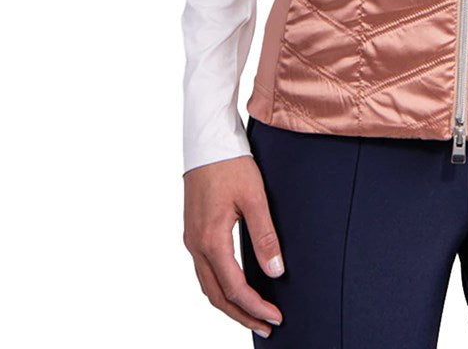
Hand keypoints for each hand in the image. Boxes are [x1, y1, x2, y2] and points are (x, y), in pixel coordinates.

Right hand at [183, 155, 284, 338]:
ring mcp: (191, 238)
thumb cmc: (231, 164)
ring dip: (229, 303)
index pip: (234, 288)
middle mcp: (196, 245)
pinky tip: (234, 286)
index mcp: (211, 240)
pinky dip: (219, 286)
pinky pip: (204, 270)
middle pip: (216, 295)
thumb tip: (276, 271)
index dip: (255, 306)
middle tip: (266, 326)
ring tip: (252, 313)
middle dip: (241, 314)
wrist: (207, 140)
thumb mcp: (255, 198)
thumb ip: (265, 236)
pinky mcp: (193, 230)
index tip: (275, 317)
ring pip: (208, 284)